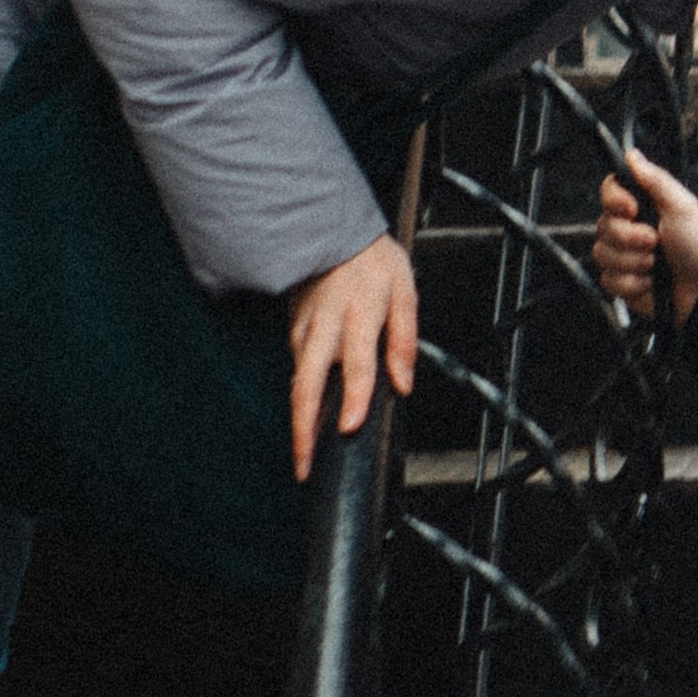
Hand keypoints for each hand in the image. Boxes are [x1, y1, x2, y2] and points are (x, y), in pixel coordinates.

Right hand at [286, 233, 418, 479]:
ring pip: (297, 380)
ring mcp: (304, 328)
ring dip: (297, 419)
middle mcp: (326, 325)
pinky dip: (299, 397)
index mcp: (359, 314)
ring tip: (303, 456)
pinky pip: (296, 368)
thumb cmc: (371, 260)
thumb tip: (403, 384)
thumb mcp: (403, 289)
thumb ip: (404, 337)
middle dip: (303, 428)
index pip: (356, 362)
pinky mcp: (293, 329)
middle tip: (304, 466)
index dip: (354, 396)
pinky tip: (304, 419)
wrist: (330, 230)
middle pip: (308, 383)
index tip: (349, 427)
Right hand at [591, 146, 697, 326]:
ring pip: (602, 254)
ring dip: (632, 262)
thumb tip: (633, 155)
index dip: (614, 200)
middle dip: (629, 237)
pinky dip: (631, 283)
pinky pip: (608, 280)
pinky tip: (651, 283)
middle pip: (602, 225)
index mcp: (644, 207)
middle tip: (655, 241)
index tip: (631, 209)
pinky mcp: (623, 283)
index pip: (610, 192)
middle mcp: (631, 230)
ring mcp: (625, 257)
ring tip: (656, 265)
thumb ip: (655, 179)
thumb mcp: (682, 206)